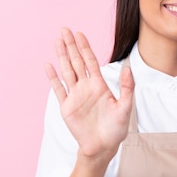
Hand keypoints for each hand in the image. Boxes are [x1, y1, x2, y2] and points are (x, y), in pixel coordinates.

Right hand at [45, 28, 133, 157]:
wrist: (103, 147)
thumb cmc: (116, 129)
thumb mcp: (126, 107)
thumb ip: (128, 87)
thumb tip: (127, 68)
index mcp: (99, 85)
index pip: (90, 61)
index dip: (85, 47)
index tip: (79, 34)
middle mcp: (86, 87)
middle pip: (76, 62)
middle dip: (71, 46)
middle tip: (64, 30)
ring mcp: (75, 96)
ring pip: (66, 71)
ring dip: (61, 56)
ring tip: (57, 41)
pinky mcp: (67, 107)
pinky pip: (59, 90)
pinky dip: (53, 78)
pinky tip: (49, 65)